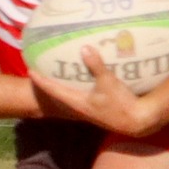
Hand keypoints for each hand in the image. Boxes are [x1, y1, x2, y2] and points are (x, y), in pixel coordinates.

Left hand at [29, 48, 167, 136]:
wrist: (137, 121)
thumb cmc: (121, 103)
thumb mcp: (108, 82)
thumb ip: (96, 65)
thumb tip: (84, 48)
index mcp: (77, 102)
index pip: (53, 90)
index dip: (41, 81)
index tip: (30, 70)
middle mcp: (79, 107)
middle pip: (58, 94)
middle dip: (49, 82)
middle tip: (41, 70)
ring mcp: (88, 110)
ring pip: (69, 96)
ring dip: (63, 86)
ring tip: (58, 74)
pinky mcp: (97, 109)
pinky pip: (81, 96)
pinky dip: (76, 87)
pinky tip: (81, 81)